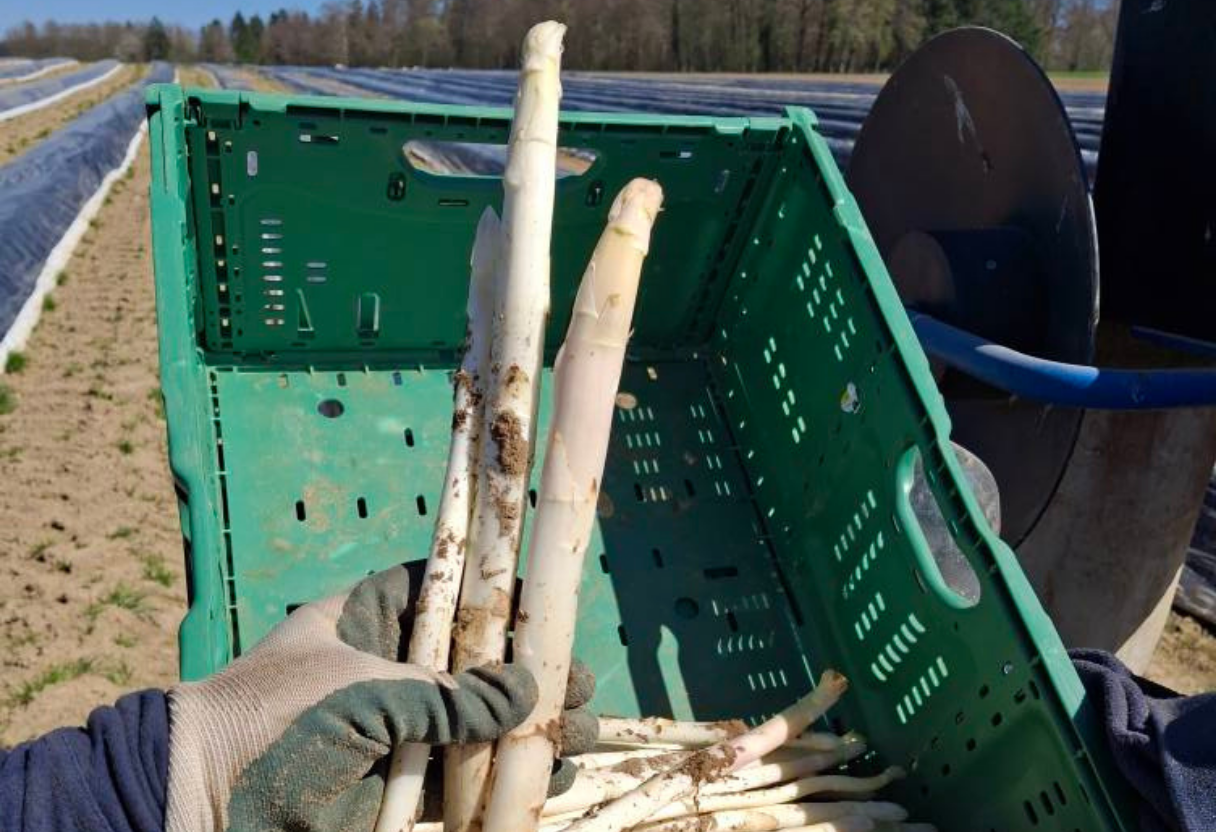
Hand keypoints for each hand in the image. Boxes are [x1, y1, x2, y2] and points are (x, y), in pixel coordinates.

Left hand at [164, 564, 591, 831]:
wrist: (202, 799)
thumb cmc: (273, 716)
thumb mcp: (364, 690)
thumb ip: (448, 693)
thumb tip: (527, 691)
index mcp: (371, 617)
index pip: (449, 592)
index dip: (500, 598)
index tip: (550, 609)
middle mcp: (389, 665)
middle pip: (475, 659)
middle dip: (529, 671)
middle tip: (580, 682)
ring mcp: (394, 727)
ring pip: (477, 721)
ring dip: (529, 727)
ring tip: (585, 732)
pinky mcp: (397, 785)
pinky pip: (462, 776)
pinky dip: (505, 776)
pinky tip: (552, 773)